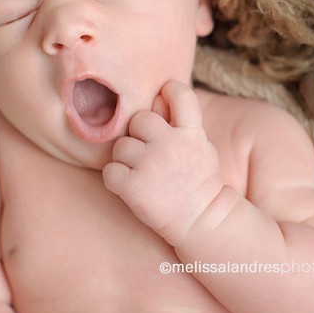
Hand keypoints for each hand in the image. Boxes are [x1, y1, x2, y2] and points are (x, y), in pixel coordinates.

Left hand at [102, 80, 222, 245]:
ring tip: (139, 173)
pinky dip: (115, 180)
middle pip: (139, 119)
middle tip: (146, 152)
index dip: (168, 91)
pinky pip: (110, 171)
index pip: (179, 92)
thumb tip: (159, 94)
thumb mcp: (201, 147)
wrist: (202, 221)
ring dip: (125, 159)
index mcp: (190, 133)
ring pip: (120, 146)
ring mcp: (150, 164)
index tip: (162, 101)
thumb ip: (182, 123)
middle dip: (138, 134)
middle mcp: (170, 144)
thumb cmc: (198, 182)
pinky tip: (128, 187)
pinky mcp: (133, 186)